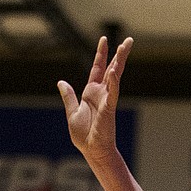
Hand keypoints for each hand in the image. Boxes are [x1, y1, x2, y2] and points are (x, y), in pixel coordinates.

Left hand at [57, 35, 132, 169]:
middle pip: (111, 68)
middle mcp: (101, 93)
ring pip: (115, 76)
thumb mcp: (72, 113)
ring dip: (120, 62)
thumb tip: (61, 82)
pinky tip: (113, 71)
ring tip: (125, 47)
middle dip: (119, 54)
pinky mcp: (109, 109)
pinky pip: (112, 93)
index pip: (98, 69)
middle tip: (128, 40)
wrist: (91, 150)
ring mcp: (107, 100)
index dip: (101, 54)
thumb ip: (68, 97)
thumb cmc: (84, 135)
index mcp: (92, 93)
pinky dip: (113, 82)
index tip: (104, 40)